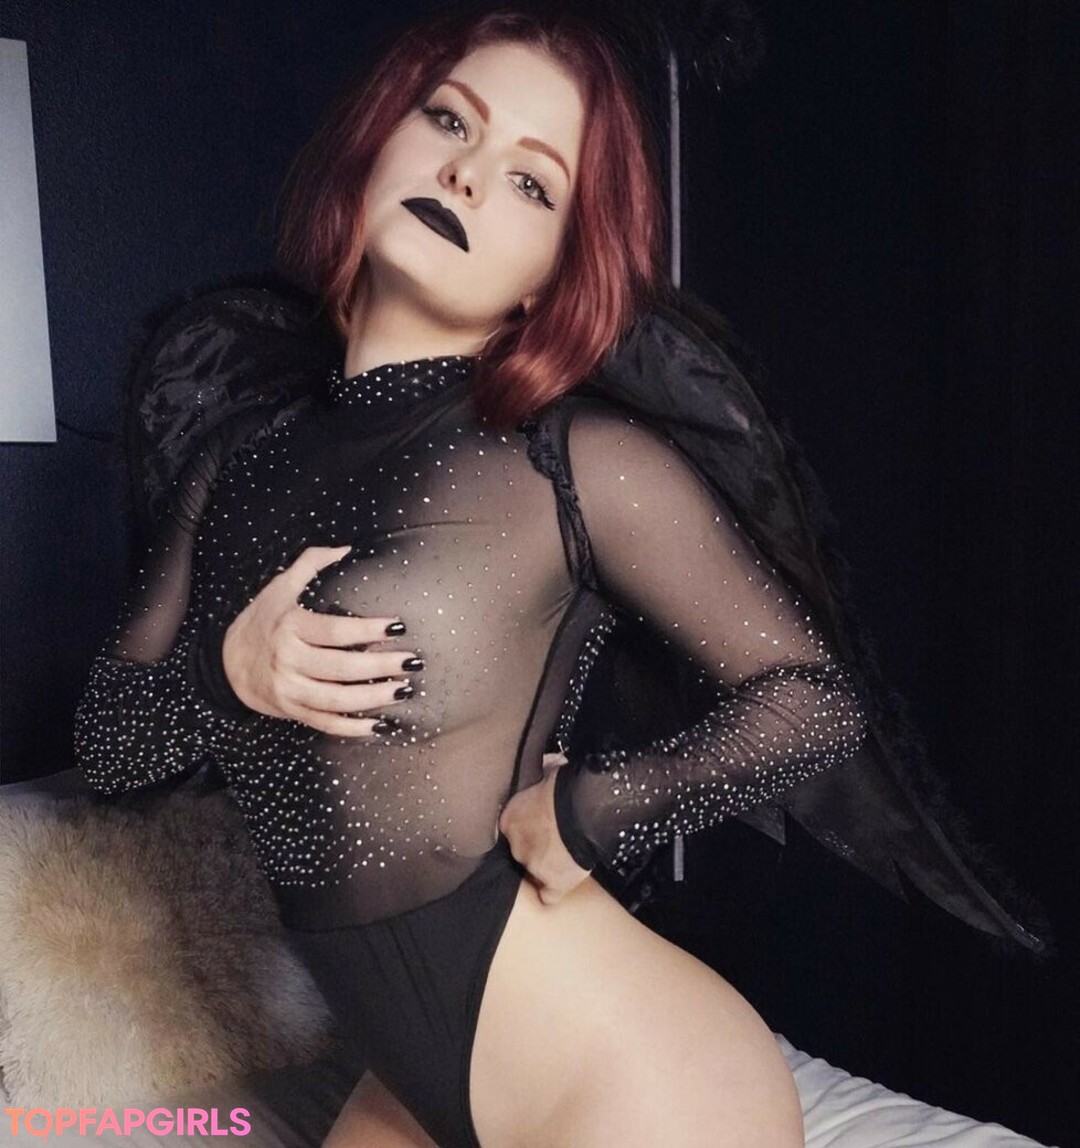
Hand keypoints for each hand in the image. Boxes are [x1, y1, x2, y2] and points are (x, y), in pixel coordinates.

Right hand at [222, 545, 419, 736]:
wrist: (226, 661)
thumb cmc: (262, 620)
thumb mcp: (280, 587)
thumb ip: (311, 563)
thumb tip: (346, 547)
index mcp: (290, 626)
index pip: (335, 630)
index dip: (368, 630)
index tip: (397, 627)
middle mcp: (288, 659)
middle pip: (341, 668)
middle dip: (380, 666)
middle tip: (411, 661)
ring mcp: (289, 689)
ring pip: (336, 700)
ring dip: (373, 698)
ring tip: (403, 690)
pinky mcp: (291, 710)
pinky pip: (324, 724)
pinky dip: (352, 728)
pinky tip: (379, 724)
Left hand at [498, 753, 592, 904]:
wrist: (584, 806)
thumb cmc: (567, 783)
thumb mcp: (547, 768)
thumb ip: (541, 772)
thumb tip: (547, 762)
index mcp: (509, 817)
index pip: (510, 828)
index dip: (525, 824)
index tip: (536, 821)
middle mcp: (515, 843)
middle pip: (520, 849)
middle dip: (535, 842)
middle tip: (554, 833)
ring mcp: (533, 865)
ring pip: (535, 869)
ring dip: (547, 862)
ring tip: (565, 852)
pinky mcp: (553, 882)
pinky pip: (548, 895)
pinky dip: (552, 891)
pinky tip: (558, 884)